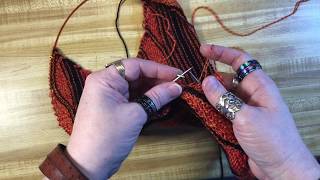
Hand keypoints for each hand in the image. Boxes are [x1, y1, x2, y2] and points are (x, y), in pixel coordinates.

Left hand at [67, 59, 181, 178]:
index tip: (177, 74)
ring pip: (136, 87)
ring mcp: (110, 97)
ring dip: (154, 91)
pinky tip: (162, 103)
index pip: (135, 66)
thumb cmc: (107, 138)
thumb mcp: (136, 115)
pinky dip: (147, 100)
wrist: (90, 164)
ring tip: (173, 94)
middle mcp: (105, 84)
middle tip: (177, 85)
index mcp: (104, 79)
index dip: (158, 69)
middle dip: (157, 80)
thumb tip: (176, 87)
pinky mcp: (114, 108)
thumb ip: (157, 97)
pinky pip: (134, 98)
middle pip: (136, 75)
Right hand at [200, 44, 319, 178]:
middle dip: (212, 76)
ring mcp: (246, 108)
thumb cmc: (271, 140)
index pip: (240, 60)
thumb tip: (206, 81)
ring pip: (225, 94)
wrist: (281, 167)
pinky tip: (202, 109)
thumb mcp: (245, 116)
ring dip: (211, 93)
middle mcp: (253, 94)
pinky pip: (225, 108)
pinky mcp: (241, 121)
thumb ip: (224, 98)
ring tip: (194, 94)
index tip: (203, 50)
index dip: (222, 53)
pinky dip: (213, 106)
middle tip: (193, 81)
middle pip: (229, 78)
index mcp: (260, 85)